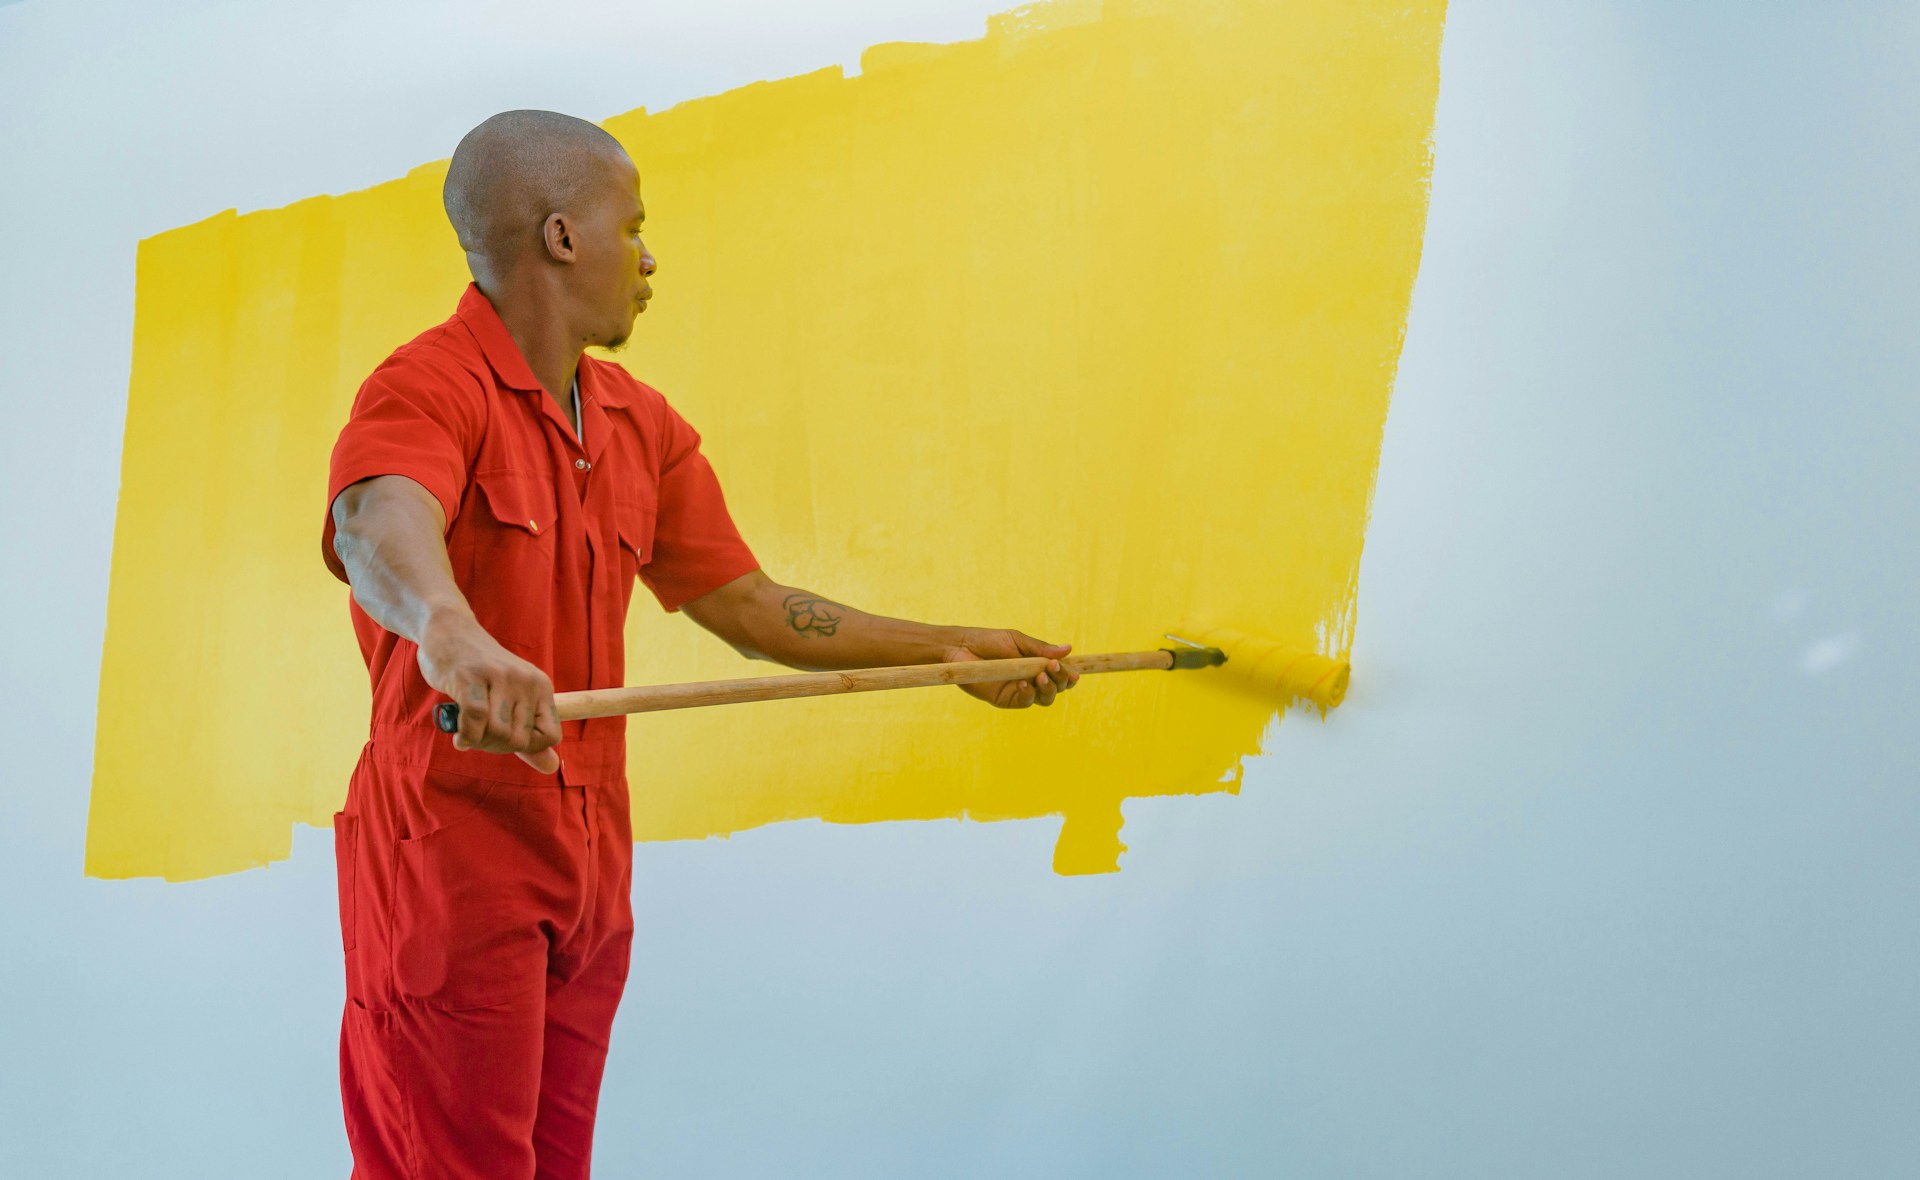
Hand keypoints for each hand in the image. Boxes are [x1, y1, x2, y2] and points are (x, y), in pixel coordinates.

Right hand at [415, 609, 561, 772]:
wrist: (449, 632)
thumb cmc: (480, 674)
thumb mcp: (511, 703)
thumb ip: (529, 738)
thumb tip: (551, 767)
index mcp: (540, 686)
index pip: (549, 736)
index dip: (525, 747)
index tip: (503, 739)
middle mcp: (525, 681)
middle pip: (519, 740)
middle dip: (495, 746)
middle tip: (478, 733)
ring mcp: (499, 677)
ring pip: (497, 733)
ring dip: (477, 741)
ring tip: (467, 729)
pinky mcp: (471, 676)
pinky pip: (475, 719)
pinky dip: (466, 736)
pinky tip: (459, 737)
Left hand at [941, 627, 1079, 708]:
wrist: (961, 647)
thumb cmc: (988, 641)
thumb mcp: (1017, 640)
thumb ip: (1041, 649)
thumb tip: (1068, 649)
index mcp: (1036, 664)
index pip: (1060, 674)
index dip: (1069, 675)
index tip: (1074, 671)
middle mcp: (1031, 679)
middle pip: (1057, 688)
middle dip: (1061, 681)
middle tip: (1054, 669)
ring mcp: (1019, 691)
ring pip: (1045, 698)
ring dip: (1048, 688)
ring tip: (1041, 676)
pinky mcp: (1005, 699)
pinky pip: (1024, 702)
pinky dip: (1028, 694)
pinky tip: (1023, 683)